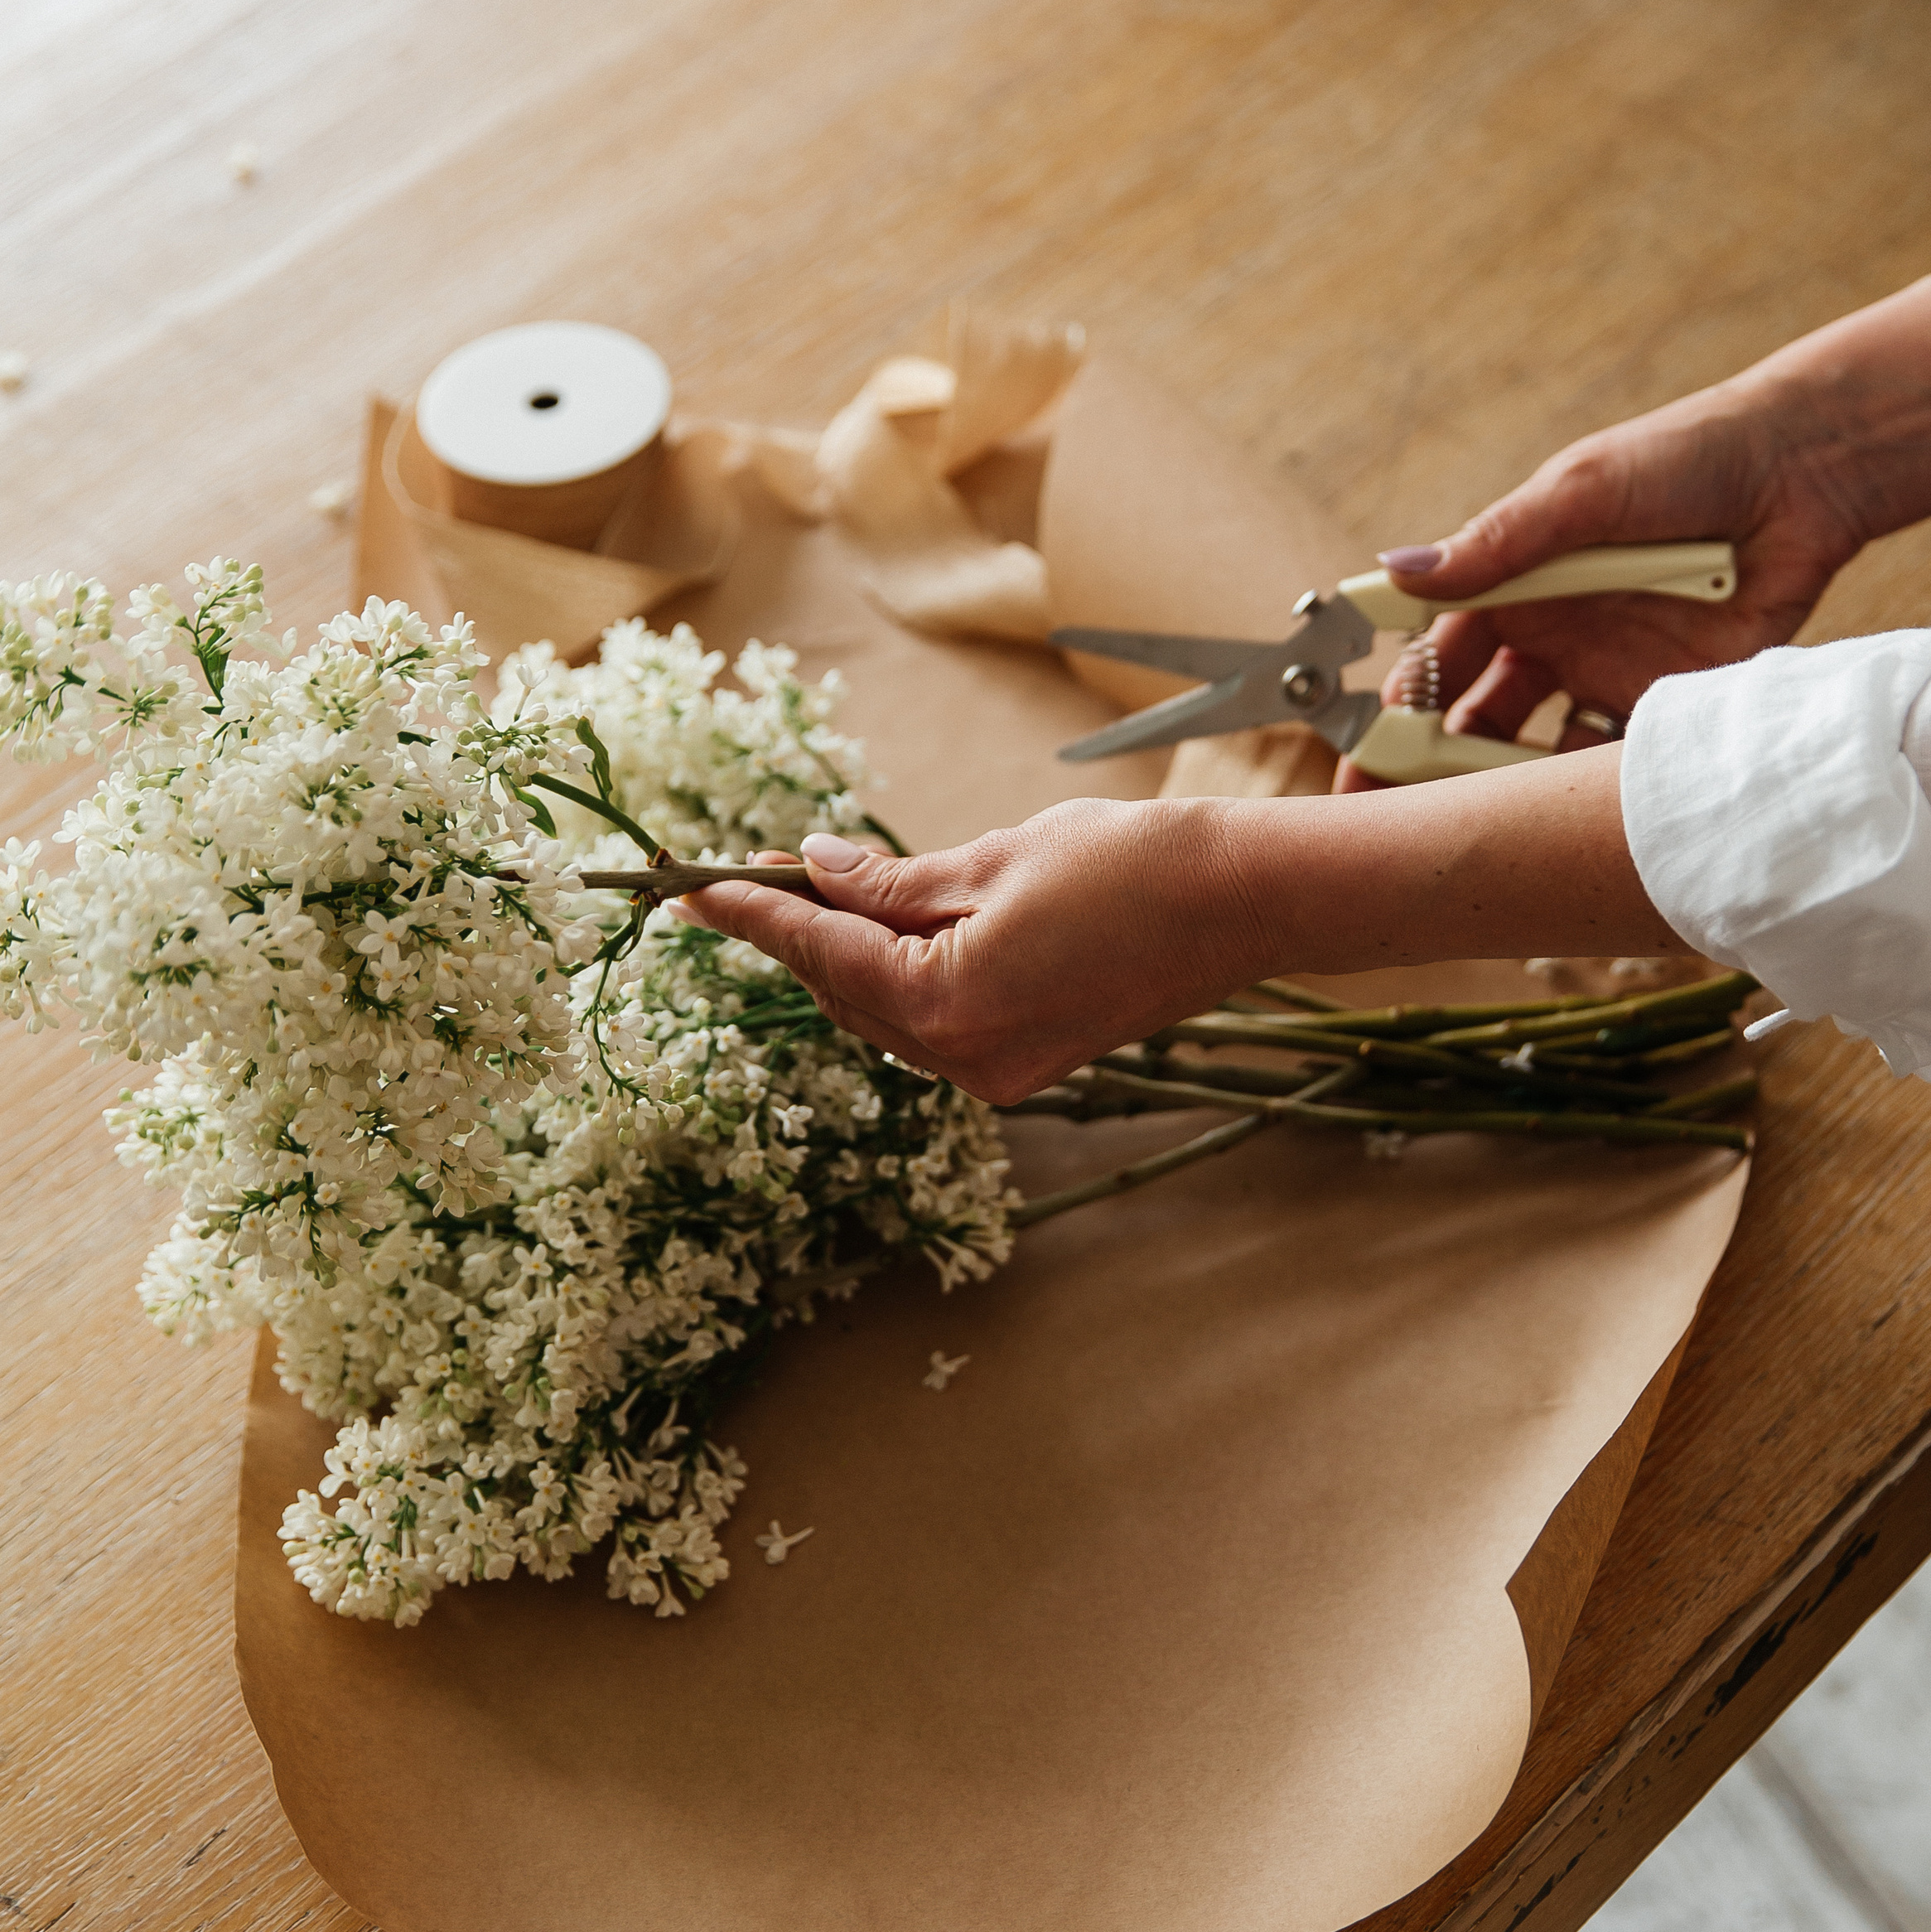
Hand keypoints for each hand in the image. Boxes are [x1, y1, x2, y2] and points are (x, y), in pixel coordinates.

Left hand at [682, 801, 1272, 1106]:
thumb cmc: (1127, 865)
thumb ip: (891, 882)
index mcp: (947, 1002)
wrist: (1239, 905)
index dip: (751, 911)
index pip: (819, 949)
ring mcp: (996, 1073)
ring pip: (884, 1014)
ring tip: (807, 891)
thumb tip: (816, 869)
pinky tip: (883, 929)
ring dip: (843, 957)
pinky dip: (897, 979)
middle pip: (844, 992)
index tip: (692, 884)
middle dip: (793, 933)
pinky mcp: (1025, 1066)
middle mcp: (964, 1058)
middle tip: (743, 875)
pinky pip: (931, 1025)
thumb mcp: (991, 858)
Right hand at [1349, 377, 1866, 770]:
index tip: (1362, 749)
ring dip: (1501, 785)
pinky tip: (1570, 797)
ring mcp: (1606, 675)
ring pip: (1532, 752)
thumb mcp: (1580, 491)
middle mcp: (1551, 639)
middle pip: (1471, 720)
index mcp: (1514, 587)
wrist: (1805, 475)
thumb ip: (1497, 542)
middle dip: (1429, 768)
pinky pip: (1613, 759)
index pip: (1435, 657)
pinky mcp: (1666, 703)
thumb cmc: (1685, 458)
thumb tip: (1397, 570)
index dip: (1395, 706)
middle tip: (1399, 808)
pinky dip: (1586, 785)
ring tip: (1477, 818)